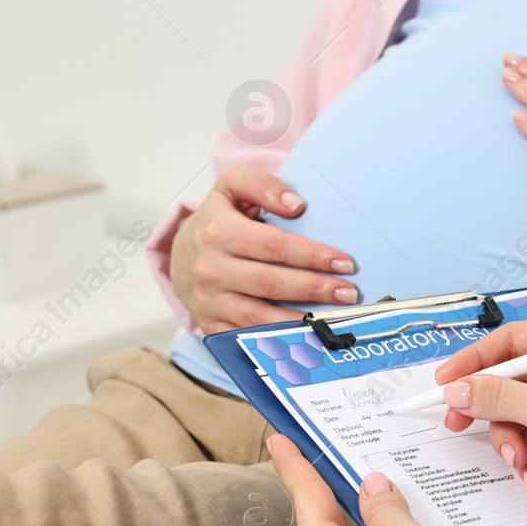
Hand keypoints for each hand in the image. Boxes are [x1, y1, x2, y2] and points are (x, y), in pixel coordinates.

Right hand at [170, 166, 359, 332]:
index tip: (343, 262)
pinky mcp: (210, 325)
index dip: (312, 255)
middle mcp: (210, 268)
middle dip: (314, 289)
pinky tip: (303, 336)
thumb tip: (295, 205)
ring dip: (300, 320)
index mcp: (219, 232)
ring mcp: (209, 301)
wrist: (178, 256)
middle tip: (348, 293)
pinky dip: (276, 340)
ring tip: (332, 317)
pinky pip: (246, 337)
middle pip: (270, 282)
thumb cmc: (215, 221)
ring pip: (259, 316)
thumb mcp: (232, 187)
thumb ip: (262, 185)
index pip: (274, 246)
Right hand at [434, 319, 526, 508]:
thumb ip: (502, 398)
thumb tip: (459, 389)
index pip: (515, 339)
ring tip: (520, 461)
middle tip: (458, 423)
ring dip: (511, 440)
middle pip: (511, 377)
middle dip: (493, 409)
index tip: (445, 381)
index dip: (476, 360)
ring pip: (516, 410)